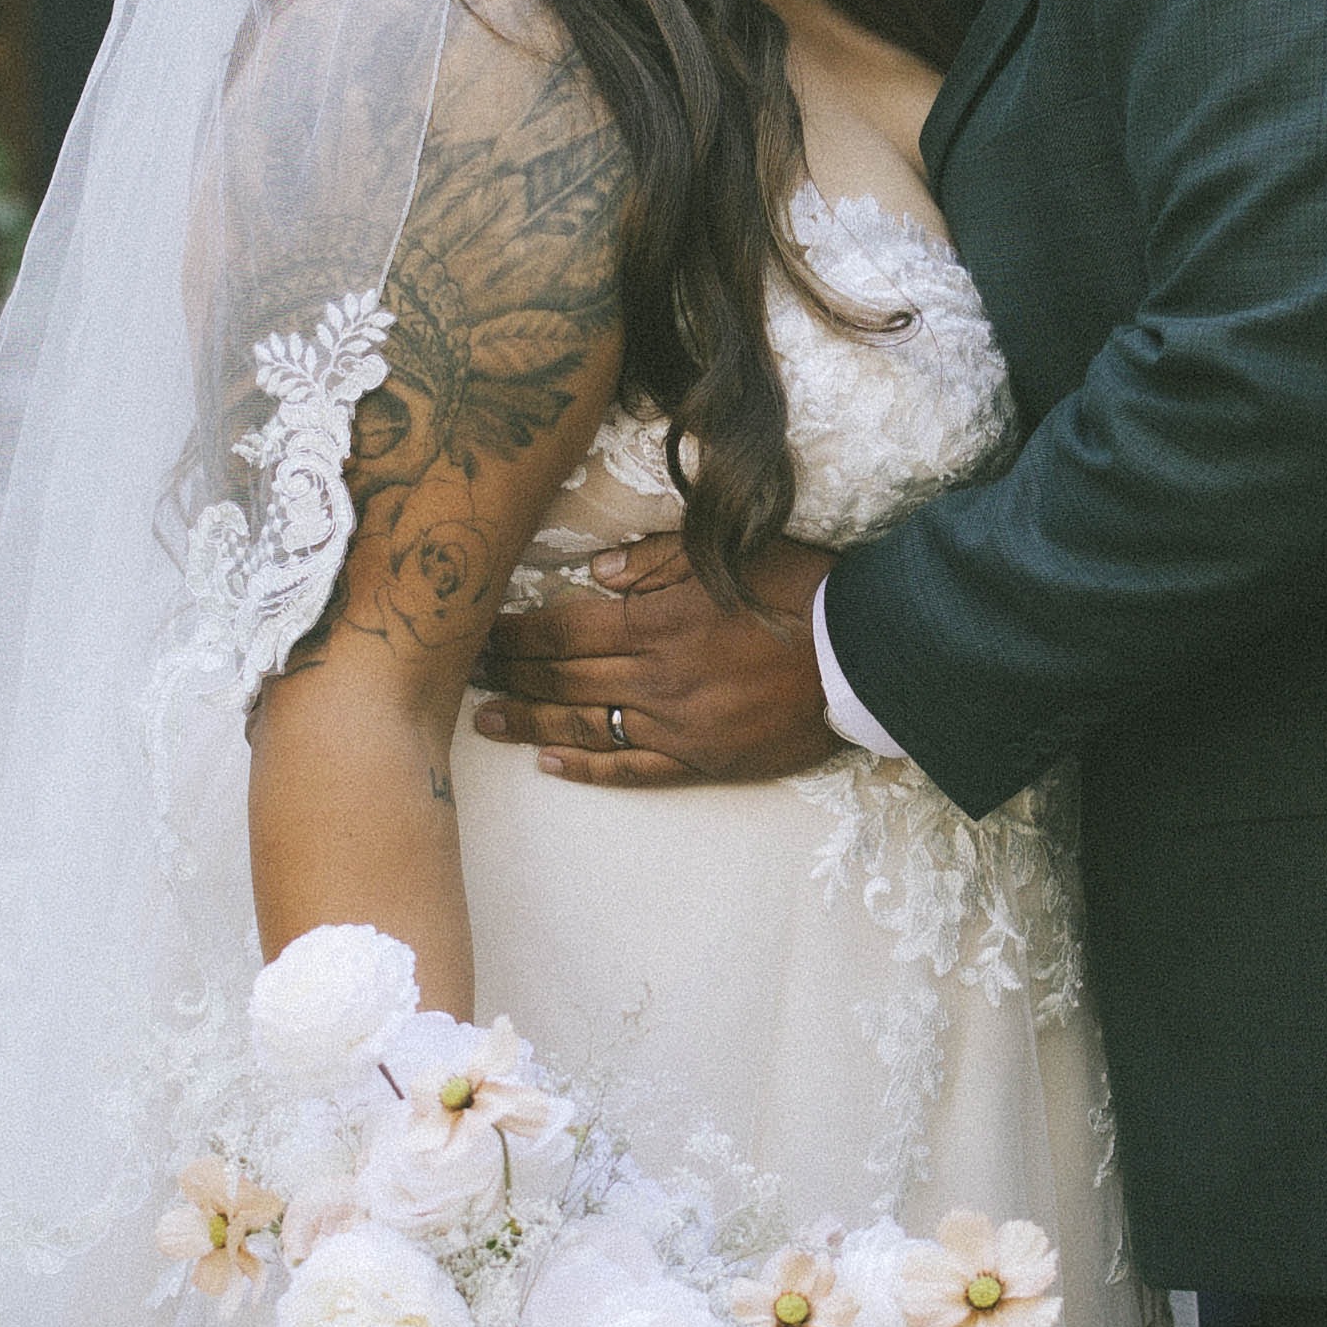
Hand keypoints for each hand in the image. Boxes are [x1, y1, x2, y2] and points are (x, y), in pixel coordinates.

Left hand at [473, 535, 841, 785]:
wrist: (865, 657)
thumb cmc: (801, 591)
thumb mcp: (727, 555)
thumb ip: (654, 561)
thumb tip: (592, 575)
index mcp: (657, 621)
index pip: (561, 628)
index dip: (513, 633)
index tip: (476, 631)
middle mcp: (656, 678)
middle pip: (561, 679)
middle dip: (508, 675)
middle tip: (461, 673)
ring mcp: (677, 727)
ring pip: (584, 727)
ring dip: (528, 724)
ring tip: (485, 721)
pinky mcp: (703, 761)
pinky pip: (632, 770)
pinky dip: (587, 770)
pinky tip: (549, 765)